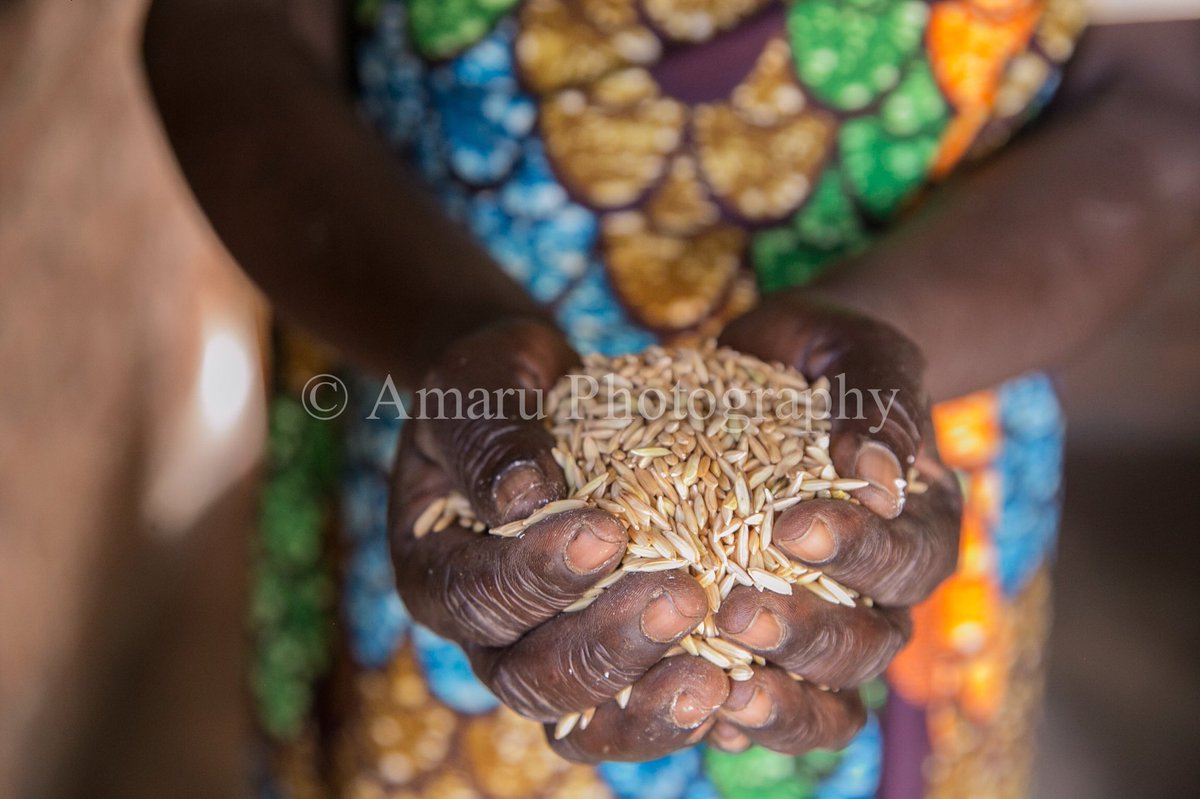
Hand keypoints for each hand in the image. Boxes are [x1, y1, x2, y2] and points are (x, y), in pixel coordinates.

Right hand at [389, 320, 727, 760]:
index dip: (535, 574)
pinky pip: (635, 711)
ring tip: (717, 677)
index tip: (605, 532)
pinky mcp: (609, 662)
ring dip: (648, 702)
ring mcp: (545, 656)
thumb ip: (489, 437)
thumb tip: (521, 500)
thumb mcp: (479, 385)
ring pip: (582, 720)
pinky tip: (737, 683)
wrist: (542, 401)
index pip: (474, 594)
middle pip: (529, 678)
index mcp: (434, 570)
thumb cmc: (500, 385)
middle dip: (605, 645)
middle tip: (684, 598)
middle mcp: (483, 634)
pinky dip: (680, 708)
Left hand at [706, 294, 962, 754]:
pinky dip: (735, 715)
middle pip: (868, 644)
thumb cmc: (828, 357)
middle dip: (806, 633)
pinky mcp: (768, 643)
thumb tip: (882, 476)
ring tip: (716, 683)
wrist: (778, 372)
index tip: (790, 525)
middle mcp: (883, 590)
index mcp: (920, 525)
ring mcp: (827, 624)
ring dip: (775, 695)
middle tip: (737, 609)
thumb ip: (879, 403)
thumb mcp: (860, 355)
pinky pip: (767, 701)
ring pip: (825, 692)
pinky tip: (691, 708)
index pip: (907, 561)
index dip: (855, 553)